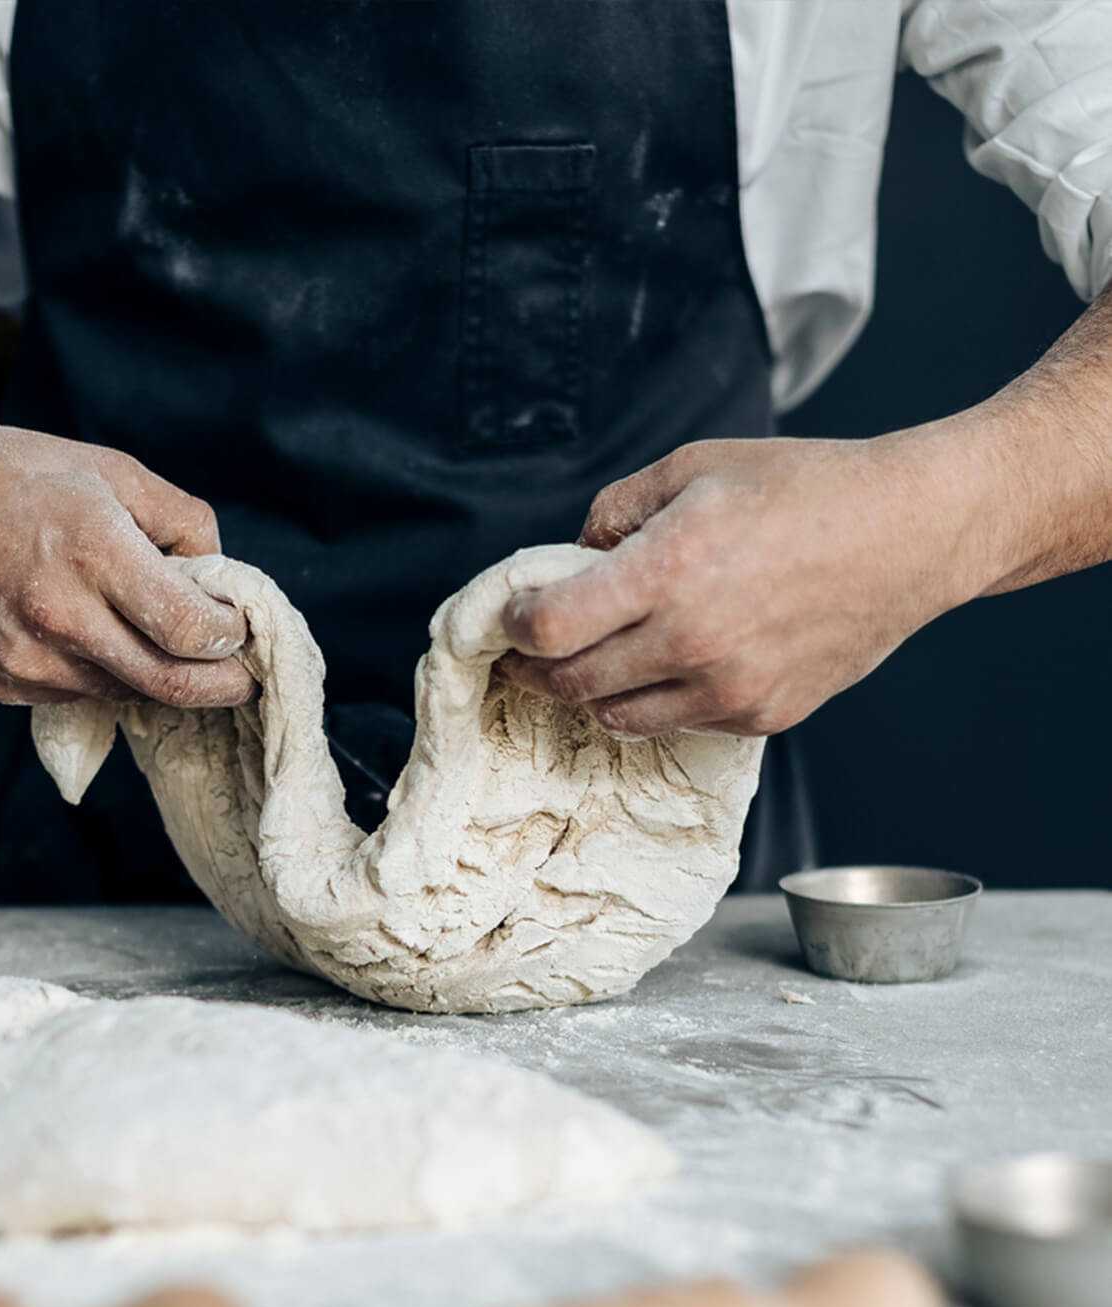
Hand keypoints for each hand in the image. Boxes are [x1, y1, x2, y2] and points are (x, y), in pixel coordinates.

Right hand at [0, 412, 252, 707]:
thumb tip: (223, 580)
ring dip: (163, 676)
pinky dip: (110, 672)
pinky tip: (97, 633)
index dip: (231, 636)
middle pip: (171, 685)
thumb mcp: (112, 470)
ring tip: (168, 638)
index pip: (191, 630)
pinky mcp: (7, 686)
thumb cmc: (12, 475)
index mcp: (91, 551)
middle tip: (245, 674)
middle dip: (223, 686)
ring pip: (130, 694)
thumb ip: (183, 523)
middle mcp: (58, 616)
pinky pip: (86, 694)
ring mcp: (28, 661)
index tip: (242, 626)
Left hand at [498, 434, 991, 736]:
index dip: (515, 625)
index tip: (509, 616)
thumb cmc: (805, 487)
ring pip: (616, 716)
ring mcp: (729, 688)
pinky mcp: (760, 717)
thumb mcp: (697, 467)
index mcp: (669, 570)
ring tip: (591, 659)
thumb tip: (572, 560)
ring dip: (590, 691)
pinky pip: (676, 723)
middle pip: (571, 682)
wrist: (912, 533)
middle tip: (526, 652)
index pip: (550, 626)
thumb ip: (616, 511)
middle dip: (536, 668)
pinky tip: (666, 664)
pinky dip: (655, 699)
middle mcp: (693, 641)